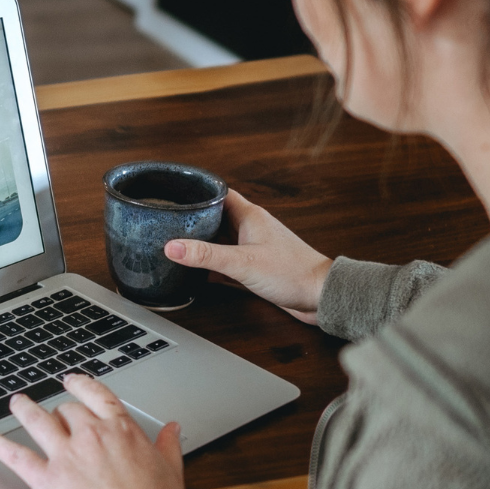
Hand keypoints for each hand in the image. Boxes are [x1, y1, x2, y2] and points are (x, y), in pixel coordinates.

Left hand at [0, 373, 185, 488]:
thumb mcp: (172, 473)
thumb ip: (168, 446)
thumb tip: (173, 428)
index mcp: (123, 431)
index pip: (97, 396)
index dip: (81, 385)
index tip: (72, 381)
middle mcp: (92, 436)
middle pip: (67, 411)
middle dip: (59, 412)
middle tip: (53, 415)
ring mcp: (67, 456)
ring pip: (38, 421)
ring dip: (24, 409)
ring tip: (16, 403)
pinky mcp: (47, 480)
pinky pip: (17, 456)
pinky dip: (0, 446)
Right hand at [165, 189, 330, 323]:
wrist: (320, 296)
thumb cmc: (292, 273)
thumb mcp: (242, 262)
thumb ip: (206, 255)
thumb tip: (173, 246)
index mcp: (250, 216)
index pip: (219, 194)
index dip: (197, 192)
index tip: (175, 194)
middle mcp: (251, 228)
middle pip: (216, 217)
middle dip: (194, 220)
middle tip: (169, 223)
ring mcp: (254, 247)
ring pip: (222, 240)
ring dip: (204, 243)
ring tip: (178, 246)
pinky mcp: (257, 267)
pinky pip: (229, 261)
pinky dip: (214, 265)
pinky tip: (200, 273)